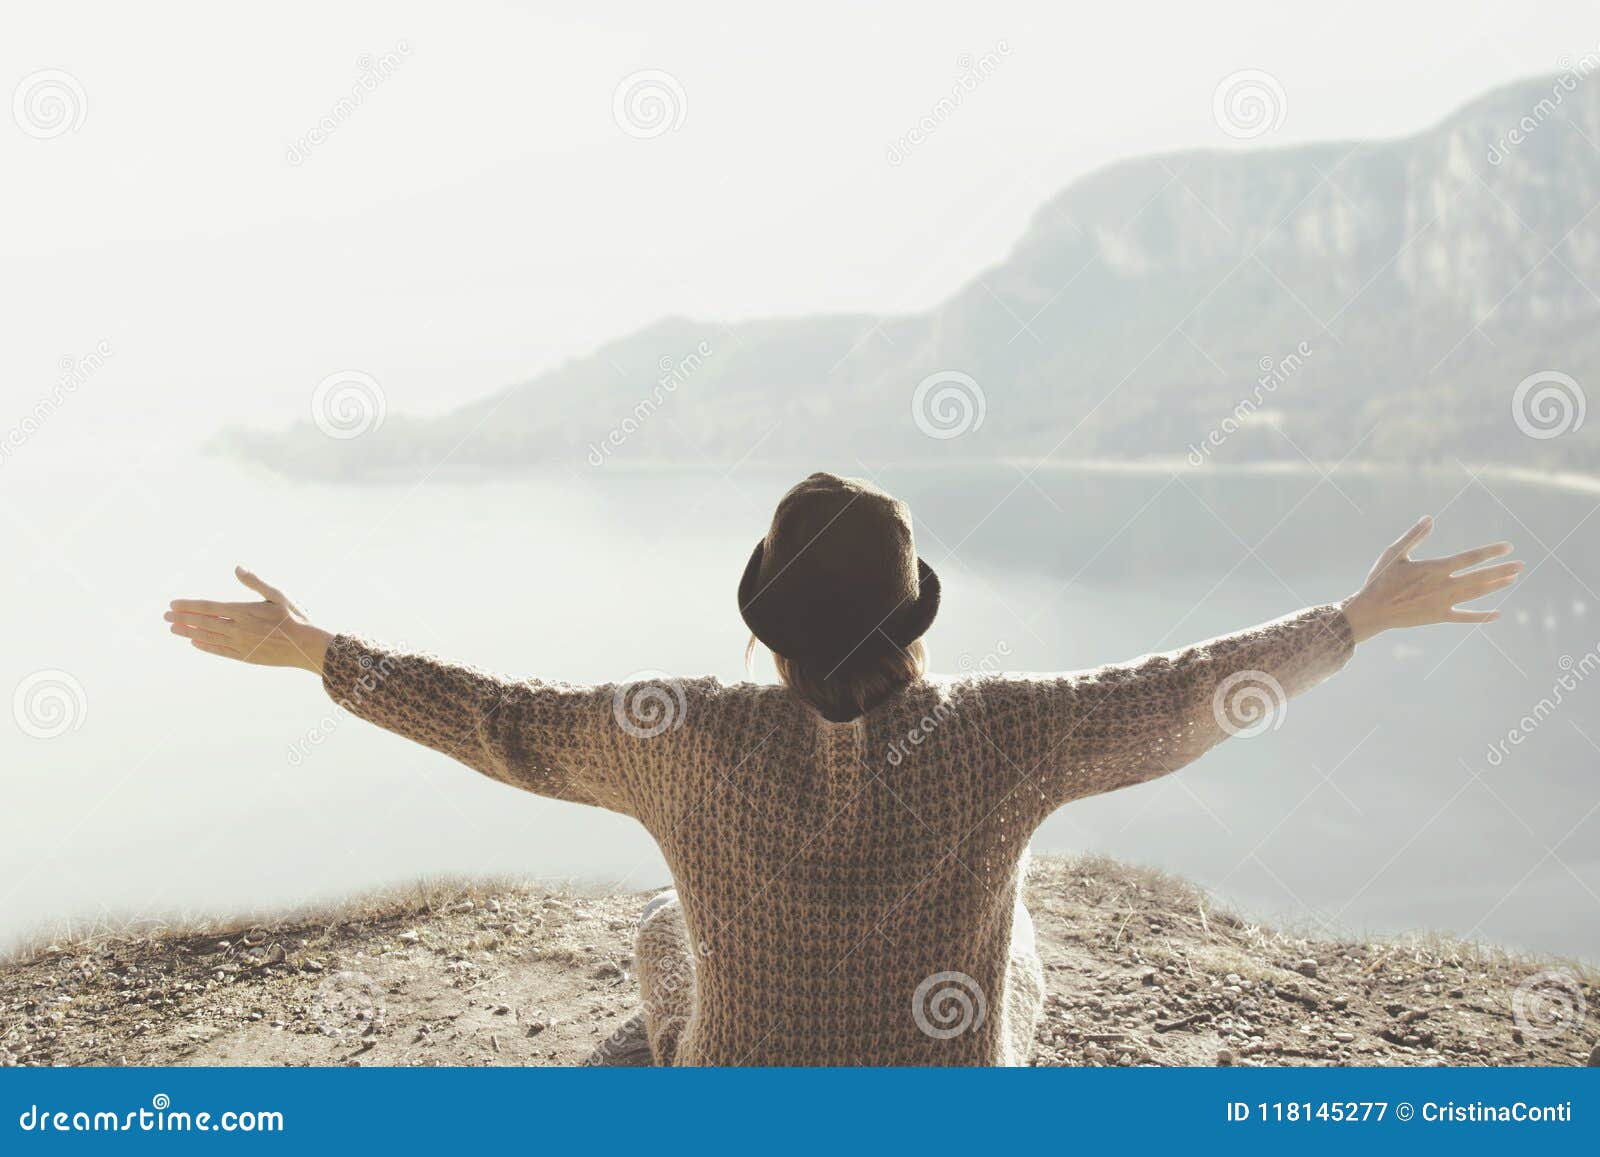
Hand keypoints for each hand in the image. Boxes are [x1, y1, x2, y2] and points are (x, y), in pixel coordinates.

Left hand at [166, 567, 332, 672]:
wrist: (306, 646)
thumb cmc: (295, 618)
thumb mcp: (278, 595)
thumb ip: (255, 582)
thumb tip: (237, 567)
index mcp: (244, 611)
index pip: (209, 607)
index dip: (189, 606)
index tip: (173, 604)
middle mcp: (238, 629)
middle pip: (204, 623)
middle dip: (182, 619)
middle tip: (165, 616)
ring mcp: (240, 644)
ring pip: (208, 637)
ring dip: (189, 632)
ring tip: (173, 629)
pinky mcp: (246, 656)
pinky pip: (220, 651)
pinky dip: (206, 646)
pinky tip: (195, 643)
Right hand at [1341, 516, 1522, 642]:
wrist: (1371, 611)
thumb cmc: (1380, 580)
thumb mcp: (1394, 554)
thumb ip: (1413, 536)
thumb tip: (1430, 519)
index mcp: (1434, 568)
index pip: (1470, 558)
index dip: (1490, 552)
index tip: (1508, 547)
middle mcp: (1443, 586)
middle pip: (1480, 577)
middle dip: (1502, 570)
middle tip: (1522, 565)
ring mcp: (1443, 603)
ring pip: (1476, 594)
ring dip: (1496, 586)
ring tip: (1512, 579)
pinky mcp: (1439, 616)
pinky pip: (1465, 617)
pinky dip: (1482, 616)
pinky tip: (1497, 614)